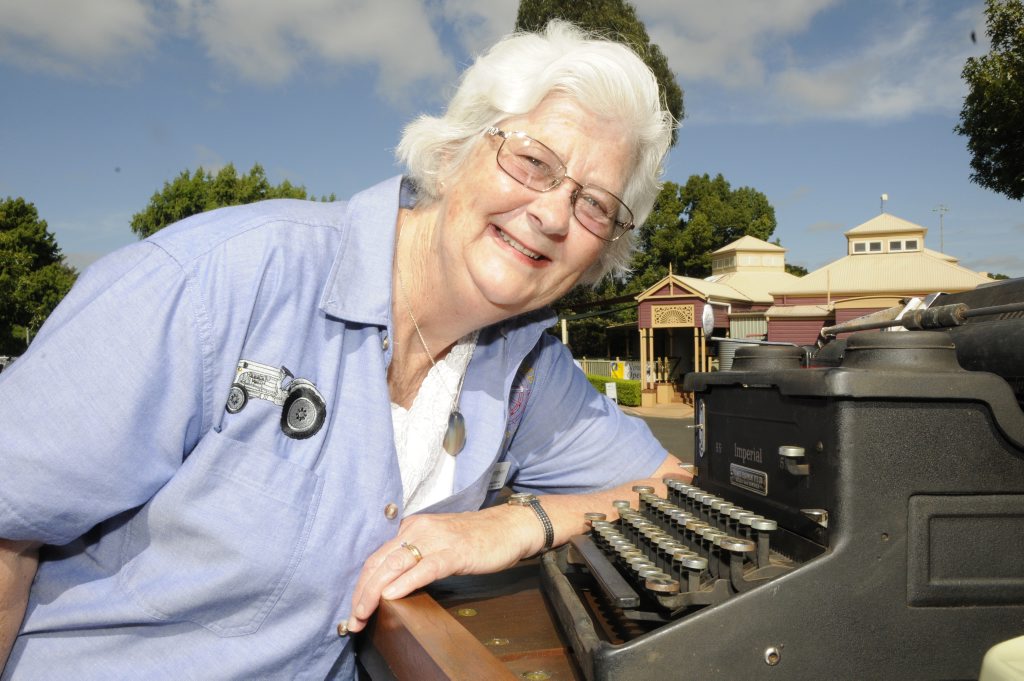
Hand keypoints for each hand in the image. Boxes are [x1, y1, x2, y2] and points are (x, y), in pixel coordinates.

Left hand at [344, 505, 535, 633]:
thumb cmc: (476, 538)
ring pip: (396, 565)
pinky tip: (392, 595)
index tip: (354, 609)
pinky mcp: (454, 551)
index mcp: (412, 529)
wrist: (510, 527)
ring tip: (364, 612)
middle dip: (362, 592)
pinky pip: (425, 568)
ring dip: (375, 591)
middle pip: (380, 562)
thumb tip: (393, 585)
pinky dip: (405, 582)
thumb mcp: (438, 545)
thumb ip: (416, 559)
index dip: (362, 584)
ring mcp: (436, 539)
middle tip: (353, 618)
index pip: (377, 557)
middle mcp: (418, 530)